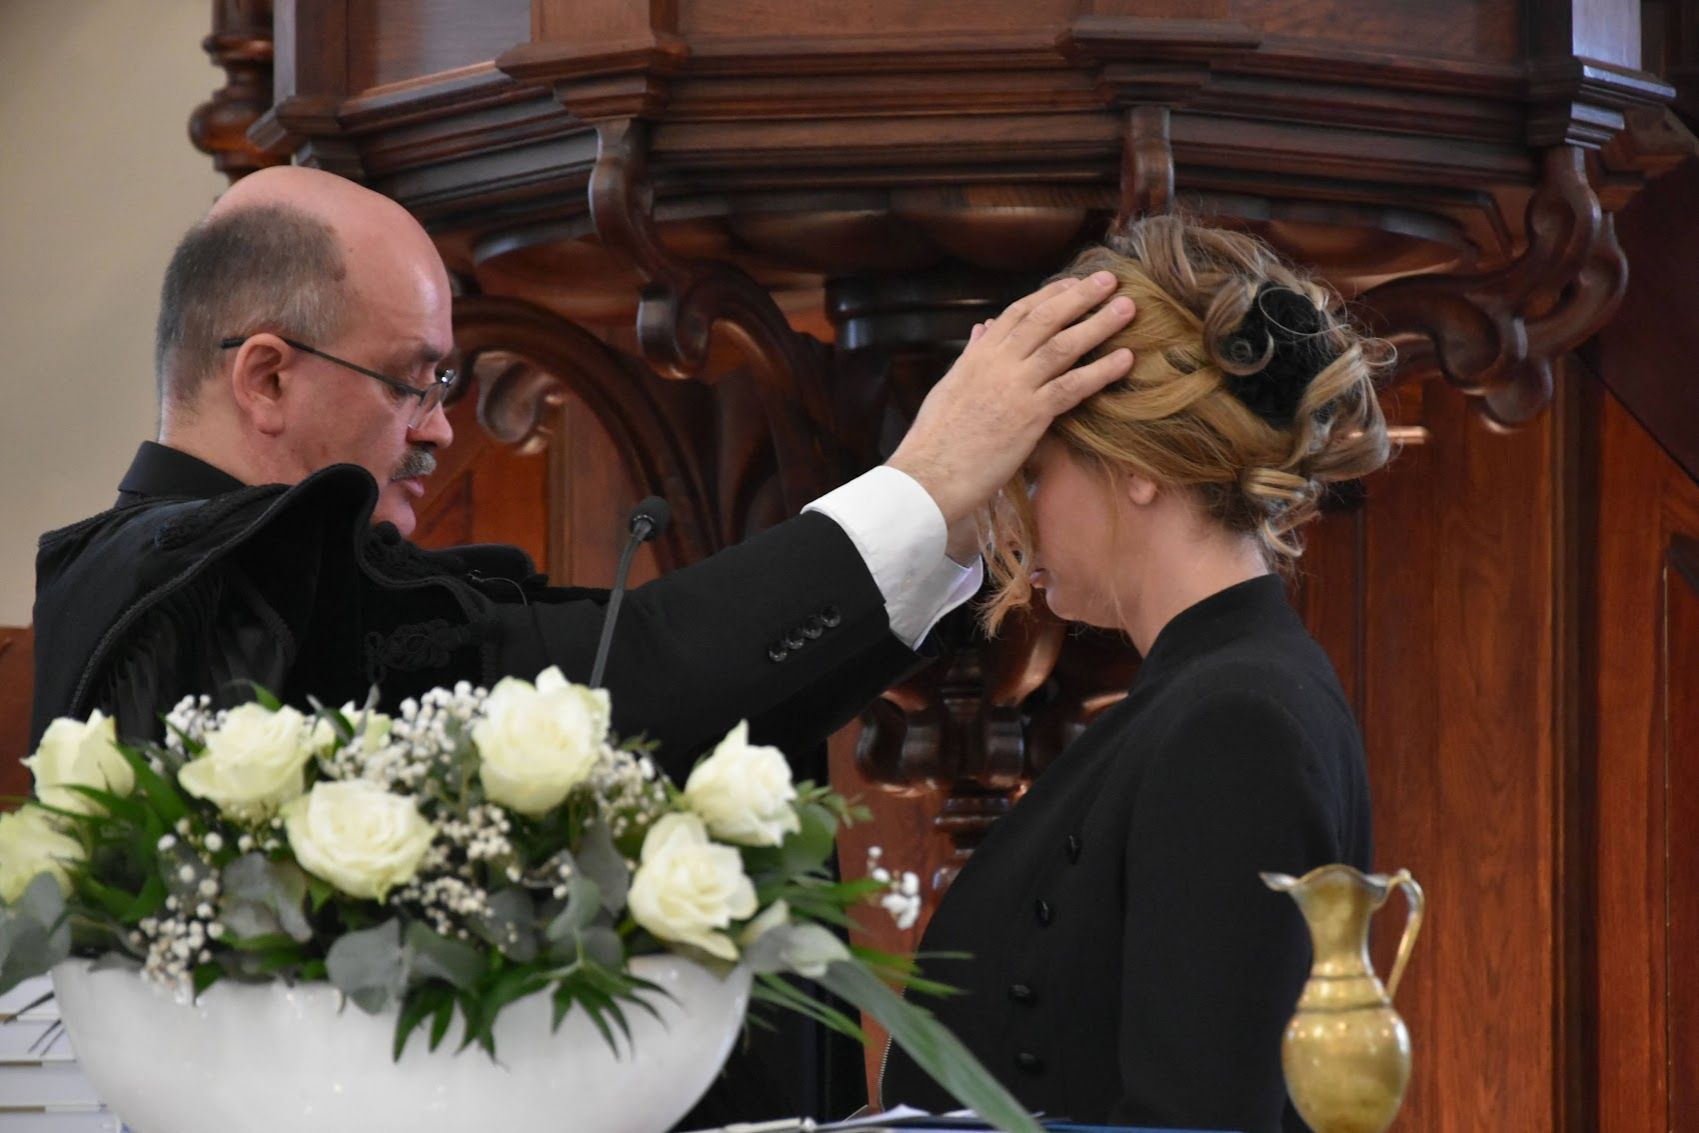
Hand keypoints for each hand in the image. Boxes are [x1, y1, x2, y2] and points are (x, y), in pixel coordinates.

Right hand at [886, 271, 1134, 526]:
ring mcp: (1015, 387)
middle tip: (1110, 280)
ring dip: (1099, 324)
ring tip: (1129, 308)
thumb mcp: (950, 385)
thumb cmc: (936, 437)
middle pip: (1045, 318)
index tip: (1073, 282)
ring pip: (1063, 345)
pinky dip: (1101, 371)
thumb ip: (972, 355)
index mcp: (978, 355)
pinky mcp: (1030, 415)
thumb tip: (983, 328)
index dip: (1049, 294)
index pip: (1018, 311)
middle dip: (1080, 296)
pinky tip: (1126, 359)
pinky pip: (1072, 386)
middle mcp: (997, 363)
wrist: (928, 473)